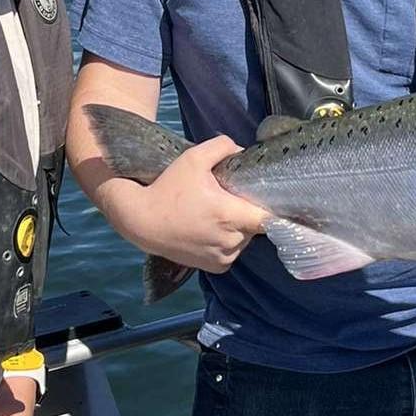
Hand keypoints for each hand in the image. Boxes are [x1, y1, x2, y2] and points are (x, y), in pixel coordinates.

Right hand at [112, 135, 268, 273]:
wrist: (142, 222)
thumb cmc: (168, 189)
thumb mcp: (193, 158)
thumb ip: (223, 147)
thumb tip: (243, 151)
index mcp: (230, 216)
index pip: (269, 218)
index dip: (273, 207)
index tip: (270, 198)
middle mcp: (231, 241)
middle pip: (256, 226)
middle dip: (247, 212)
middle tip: (229, 199)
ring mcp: (224, 258)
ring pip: (245, 240)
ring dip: (238, 228)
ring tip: (217, 215)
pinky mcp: (217, 268)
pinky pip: (233, 252)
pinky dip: (227, 242)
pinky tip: (210, 230)